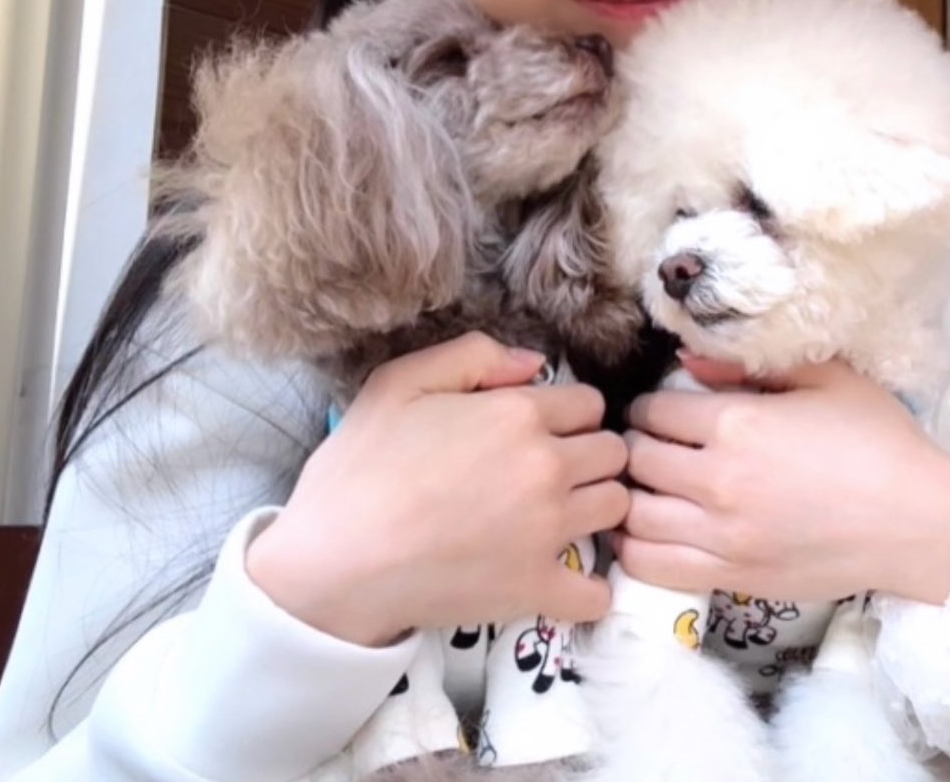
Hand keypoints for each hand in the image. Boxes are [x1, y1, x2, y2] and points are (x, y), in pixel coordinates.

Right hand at [247, 333, 628, 645]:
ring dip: (595, 509)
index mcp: (518, 413)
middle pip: (613, 453)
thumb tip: (534, 363)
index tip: (541, 434)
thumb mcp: (398, 383)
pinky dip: (587, 589)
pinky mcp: (537, 589)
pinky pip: (597, 592)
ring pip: (616, 508)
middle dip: (589, 457)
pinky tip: (561, 579)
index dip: (567, 416)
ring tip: (556, 519)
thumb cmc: (358, 469)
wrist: (332, 562)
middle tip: (549, 475)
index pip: (589, 404)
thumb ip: (472, 357)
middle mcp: (546, 467)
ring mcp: (548, 531)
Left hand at [616, 354, 949, 604]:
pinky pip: (651, 566)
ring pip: (633, 515)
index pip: (653, 411)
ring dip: (631, 497)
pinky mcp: (731, 577)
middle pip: (636, 460)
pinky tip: (652, 532)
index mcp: (738, 425)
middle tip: (653, 447)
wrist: (918, 522)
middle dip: (636, 447)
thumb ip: (753, 363)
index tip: (661, 412)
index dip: (650, 407)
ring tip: (649, 489)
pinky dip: (635, 548)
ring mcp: (721, 535)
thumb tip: (689, 360)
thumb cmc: (879, 442)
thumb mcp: (827, 378)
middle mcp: (719, 481)